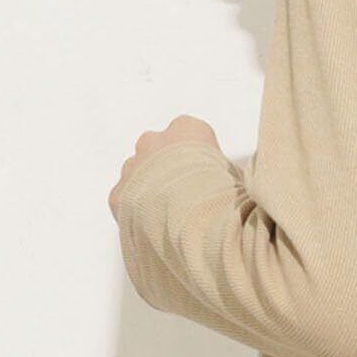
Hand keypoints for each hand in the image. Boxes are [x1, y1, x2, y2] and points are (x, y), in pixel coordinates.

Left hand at [108, 115, 223, 219]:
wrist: (193, 223)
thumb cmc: (222, 195)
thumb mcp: (238, 176)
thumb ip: (227, 172)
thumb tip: (230, 181)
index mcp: (187, 129)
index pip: (193, 136)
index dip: (201, 159)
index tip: (210, 179)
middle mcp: (154, 140)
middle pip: (159, 150)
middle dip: (167, 168)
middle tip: (186, 196)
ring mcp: (132, 167)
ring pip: (138, 173)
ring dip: (149, 188)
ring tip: (169, 216)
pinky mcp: (117, 194)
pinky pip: (125, 200)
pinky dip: (135, 211)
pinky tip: (154, 227)